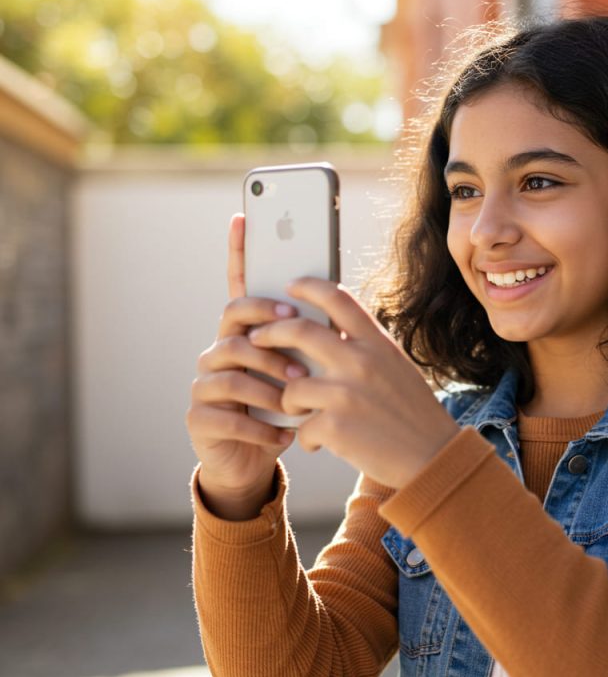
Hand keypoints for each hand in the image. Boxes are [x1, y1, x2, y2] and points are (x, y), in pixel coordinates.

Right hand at [185, 213, 306, 518]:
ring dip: (270, 379)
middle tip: (297, 332)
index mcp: (247, 332)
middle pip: (234, 317)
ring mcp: (204, 382)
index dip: (240, 251)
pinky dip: (262, 425)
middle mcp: (219, 349)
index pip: (240, 285)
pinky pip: (229, 413)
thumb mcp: (305, 371)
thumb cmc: (285, 407)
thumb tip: (338, 297)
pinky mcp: (200, 418)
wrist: (258, 459)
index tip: (245, 216)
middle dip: (268, 324)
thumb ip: (312, 338)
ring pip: (232, 367)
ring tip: (297, 394)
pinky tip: (284, 434)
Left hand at [246, 277, 460, 488]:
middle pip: (299, 330)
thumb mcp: (396, 368)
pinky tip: (321, 444)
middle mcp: (361, 361)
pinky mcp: (335, 427)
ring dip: (289, 402)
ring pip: (291, 386)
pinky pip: (301, 428)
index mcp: (377, 343)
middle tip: (256, 338)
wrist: (434, 458)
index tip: (291, 286)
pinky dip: (307, 438)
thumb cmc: (414, 414)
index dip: (308, 287)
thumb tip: (333, 330)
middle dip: (270, 332)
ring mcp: (346, 393)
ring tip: (301, 413)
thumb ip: (367, 348)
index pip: (337, 297)